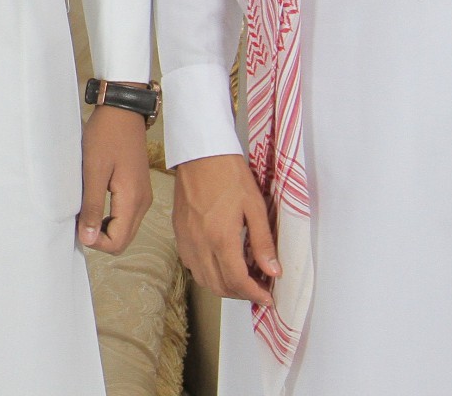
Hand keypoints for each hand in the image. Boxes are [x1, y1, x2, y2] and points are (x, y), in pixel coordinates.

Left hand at [77, 104, 153, 252]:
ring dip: (104, 227)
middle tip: (79, 219)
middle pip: (123, 240)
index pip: (118, 243)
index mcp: (132, 200)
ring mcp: (142, 196)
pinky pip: (125, 215)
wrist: (122, 111)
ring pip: (124, 229)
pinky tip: (94, 202)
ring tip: (84, 209)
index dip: (95, 241)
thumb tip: (88, 237)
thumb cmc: (107, 135)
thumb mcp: (93, 171)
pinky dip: (110, 217)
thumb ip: (92, 206)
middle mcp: (142, 203)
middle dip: (100, 237)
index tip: (78, 224)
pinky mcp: (137, 189)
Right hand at [172, 154, 278, 305]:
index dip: (254, 294)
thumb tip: (272, 271)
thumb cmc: (229, 174)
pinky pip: (191, 265)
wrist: (201, 153)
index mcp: (221, 237)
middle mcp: (200, 243)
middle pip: (219, 286)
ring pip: (203, 279)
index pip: (238, 281)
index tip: (267, 297)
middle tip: (259, 289)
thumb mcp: (255, 206)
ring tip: (242, 280)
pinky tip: (220, 264)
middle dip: (241, 294)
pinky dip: (207, 274)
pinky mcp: (179, 232)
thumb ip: (262, 242)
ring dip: (224, 287)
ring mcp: (186, 239)